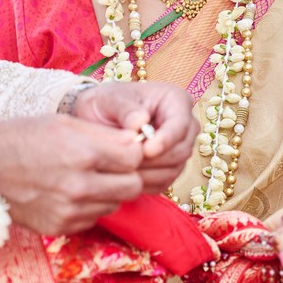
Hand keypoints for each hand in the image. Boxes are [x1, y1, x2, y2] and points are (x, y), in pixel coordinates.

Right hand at [0, 116, 147, 234]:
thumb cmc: (22, 137)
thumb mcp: (64, 123)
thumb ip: (104, 135)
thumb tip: (139, 144)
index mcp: (82, 152)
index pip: (136, 158)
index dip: (132, 151)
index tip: (122, 148)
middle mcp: (79, 186)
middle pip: (133, 186)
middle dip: (127, 174)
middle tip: (110, 166)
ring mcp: (69, 211)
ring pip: (115, 204)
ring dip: (108, 192)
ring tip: (83, 177)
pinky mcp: (60, 227)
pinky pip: (93, 218)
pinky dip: (88, 206)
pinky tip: (67, 193)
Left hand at [74, 81, 198, 192]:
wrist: (99, 119)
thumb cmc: (106, 103)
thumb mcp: (109, 99)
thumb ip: (124, 109)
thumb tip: (139, 122)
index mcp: (176, 100)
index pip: (180, 124)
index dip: (166, 140)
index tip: (146, 151)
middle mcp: (184, 125)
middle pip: (181, 150)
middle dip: (154, 160)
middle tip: (127, 161)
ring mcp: (179, 148)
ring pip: (174, 169)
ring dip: (148, 174)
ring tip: (121, 167)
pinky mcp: (171, 168)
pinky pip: (164, 182)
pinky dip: (145, 183)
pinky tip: (125, 176)